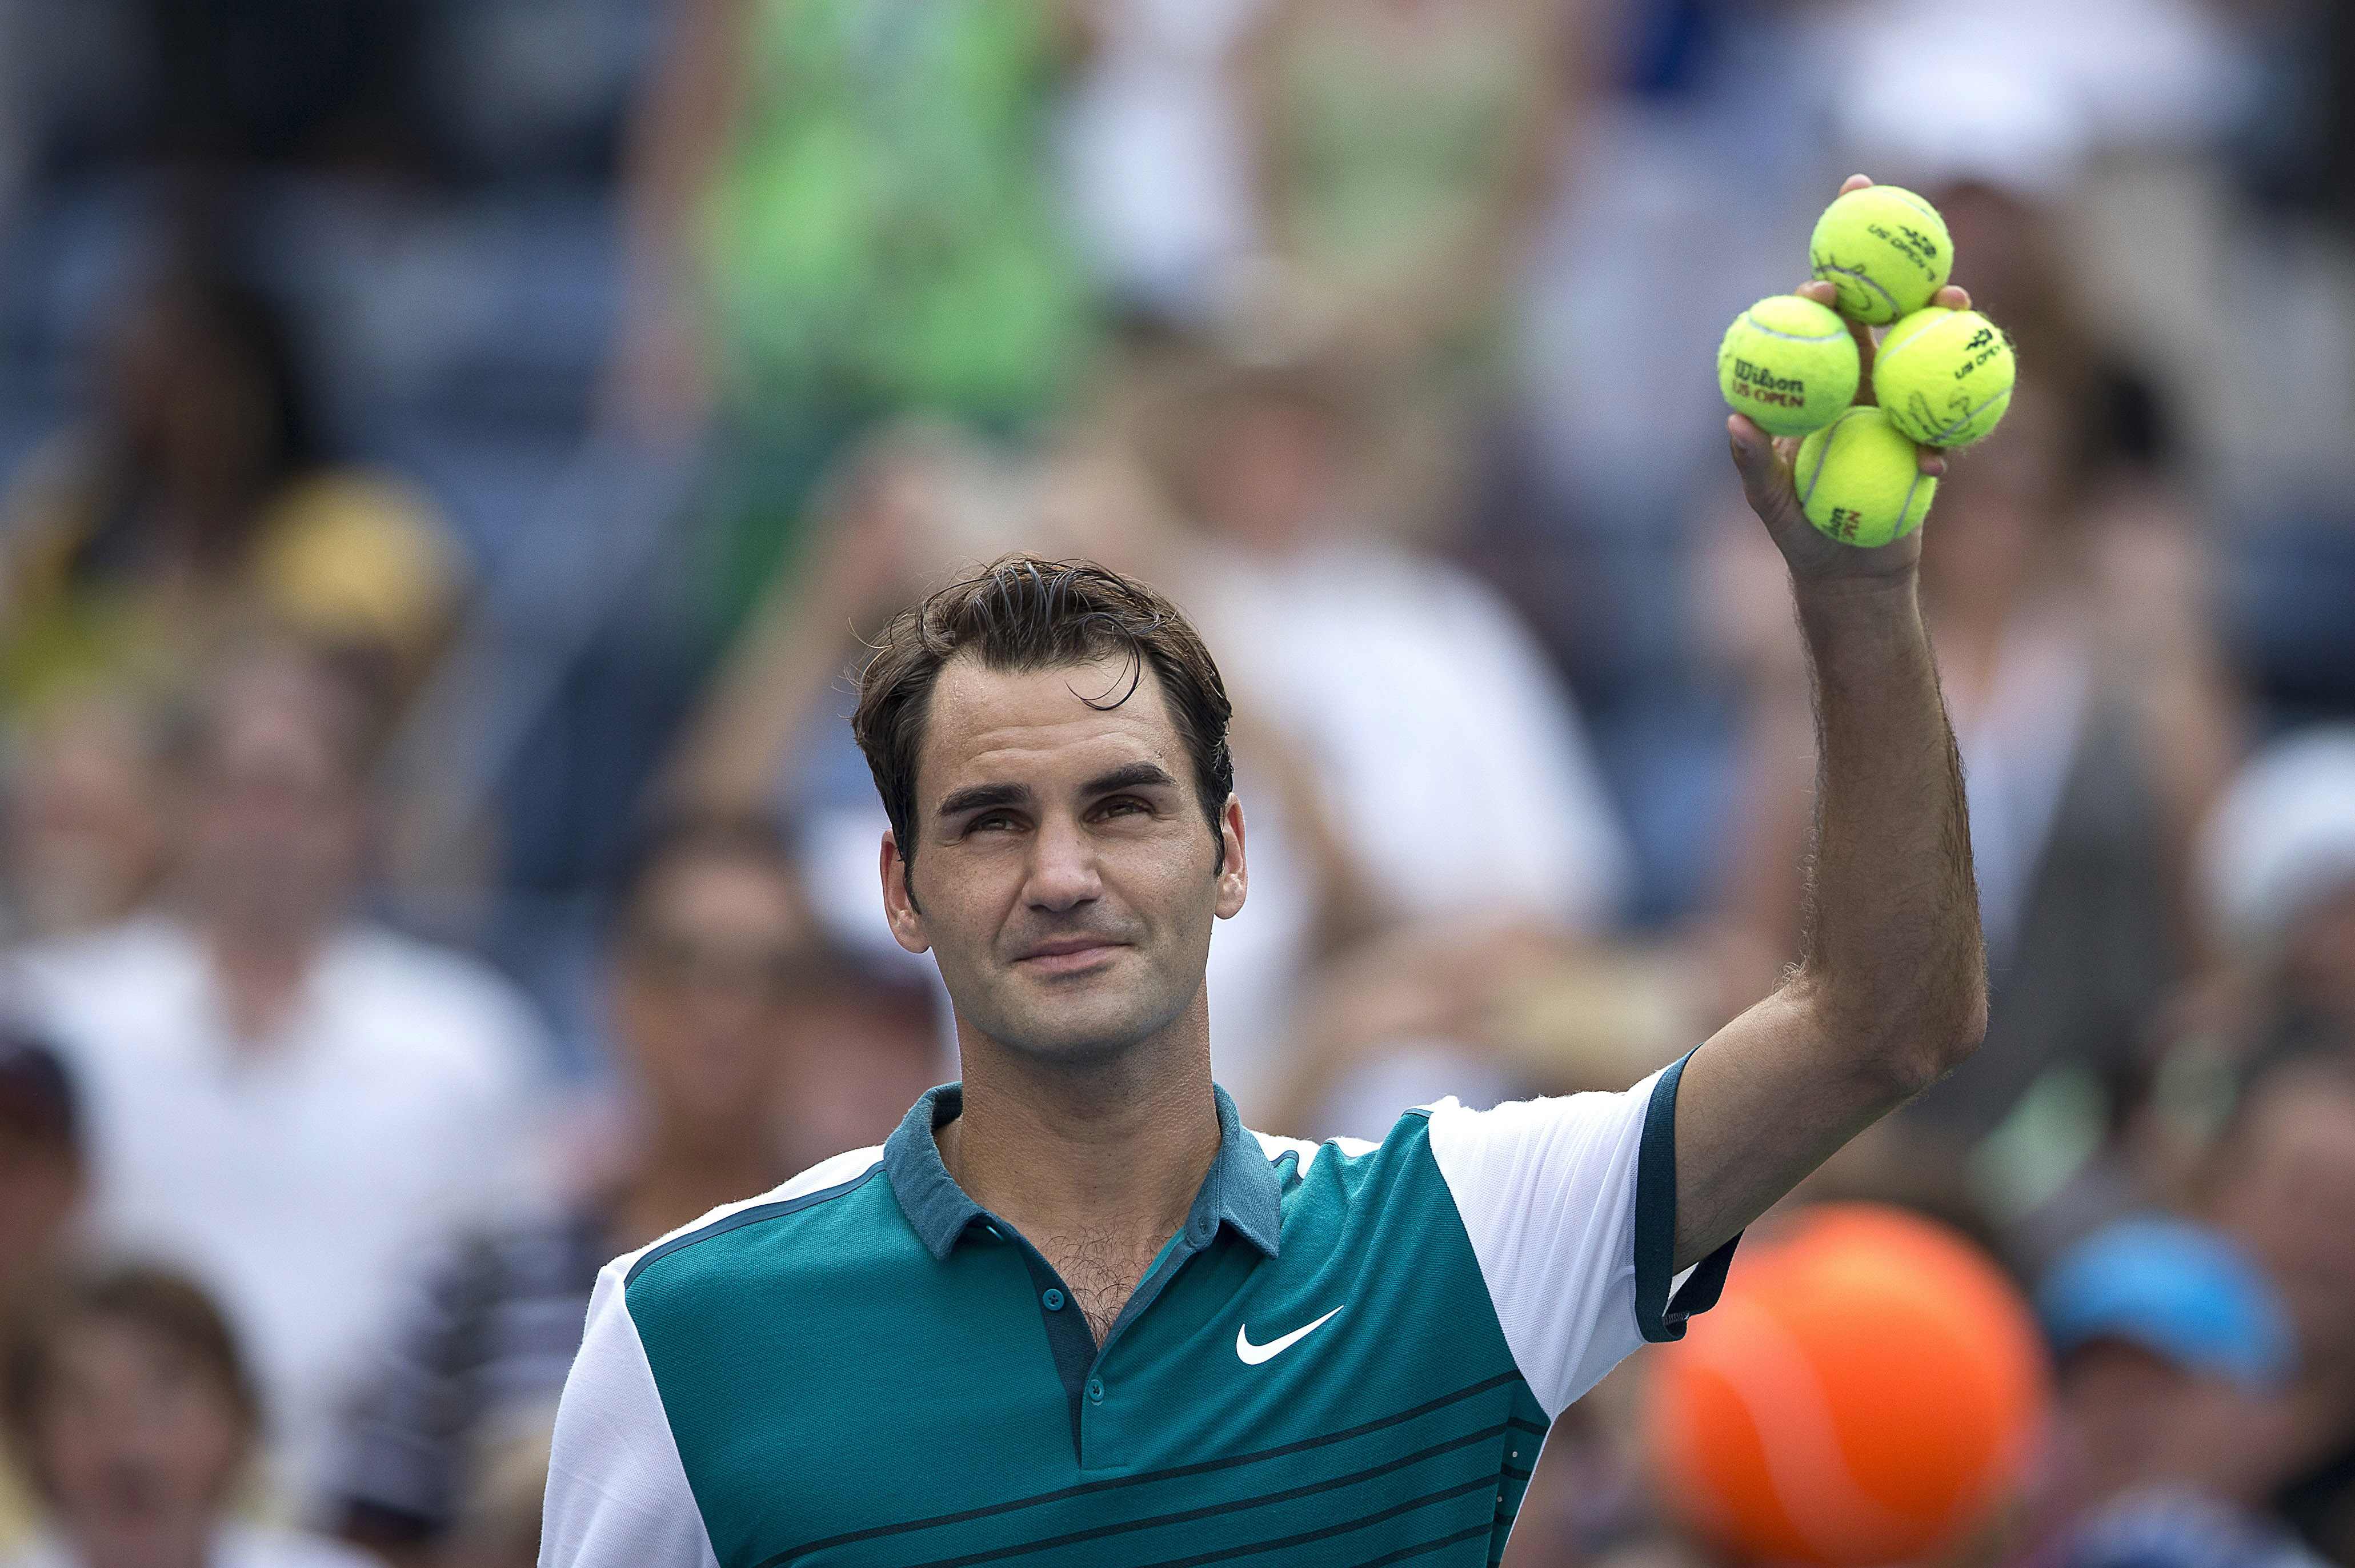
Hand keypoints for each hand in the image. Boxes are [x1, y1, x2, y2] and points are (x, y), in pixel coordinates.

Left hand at [1728, 174, 1971, 588]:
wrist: (1850, 571)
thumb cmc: (1801, 530)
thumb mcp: (1770, 502)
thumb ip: (1752, 464)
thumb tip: (1733, 421)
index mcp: (1823, 390)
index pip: (1821, 332)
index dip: (1822, 299)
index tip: (1821, 282)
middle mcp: (1863, 388)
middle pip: (1883, 322)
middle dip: (1899, 277)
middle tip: (1906, 246)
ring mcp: (1901, 409)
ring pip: (1925, 354)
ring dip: (1942, 319)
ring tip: (1956, 294)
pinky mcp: (1930, 439)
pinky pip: (1945, 423)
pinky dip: (1944, 425)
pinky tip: (1943, 428)